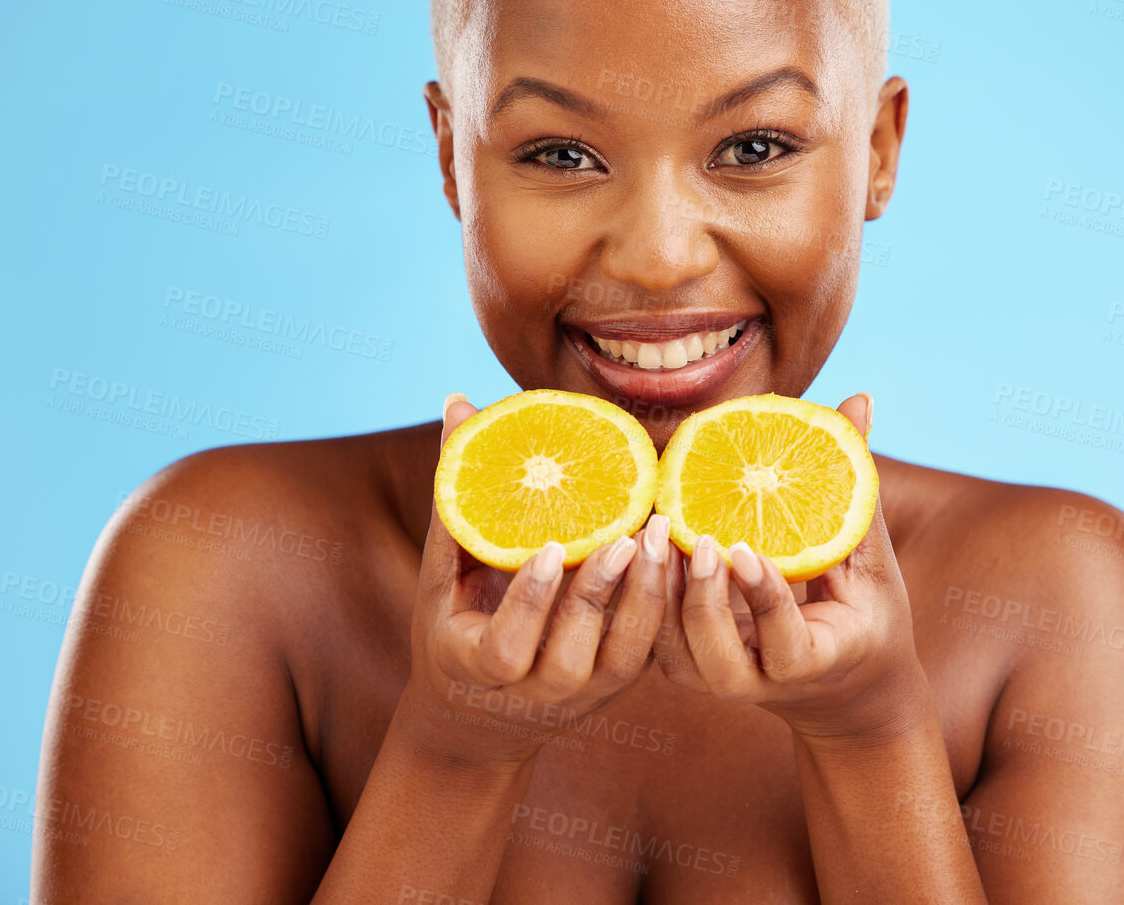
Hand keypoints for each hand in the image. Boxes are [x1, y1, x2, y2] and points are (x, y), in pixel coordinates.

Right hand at [397, 394, 673, 766]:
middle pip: (577, 648)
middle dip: (604, 590)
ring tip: (661, 534)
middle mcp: (539, 690)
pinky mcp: (621, 682)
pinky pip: (651, 645)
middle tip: (630, 533)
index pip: (508, 646)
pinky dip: (667, 602)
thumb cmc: (454, 630)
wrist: (482, 721)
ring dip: (648, 593)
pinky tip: (679, 552)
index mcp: (483, 668)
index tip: (551, 548)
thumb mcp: (443, 575)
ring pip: (627, 650)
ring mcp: (586, 691)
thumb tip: (458, 401)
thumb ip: (457, 497)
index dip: (531, 600)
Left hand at [654, 393, 929, 740]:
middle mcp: (762, 684)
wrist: (843, 691)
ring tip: (657, 530)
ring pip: (677, 653)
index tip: (747, 549)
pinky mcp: (690, 671)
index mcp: (815, 662)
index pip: (784, 643)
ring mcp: (721, 683)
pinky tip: (642, 543)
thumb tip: (859, 398)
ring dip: (661, 593)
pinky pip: (657, 640)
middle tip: (694, 535)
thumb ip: (854, 489)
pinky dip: (646, 594)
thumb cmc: (865, 617)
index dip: (764, 600)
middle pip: (717, 658)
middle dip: (701, 598)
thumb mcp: (872, 562)